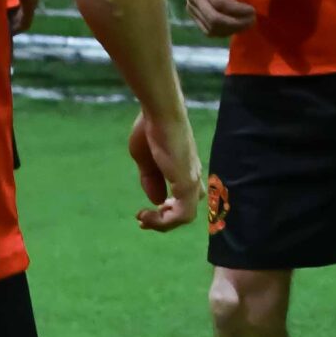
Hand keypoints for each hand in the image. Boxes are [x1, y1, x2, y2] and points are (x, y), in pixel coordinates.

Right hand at [128, 108, 203, 233]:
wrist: (159, 113)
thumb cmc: (150, 129)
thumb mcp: (145, 160)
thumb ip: (151, 180)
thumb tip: (157, 201)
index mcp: (184, 169)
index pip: (185, 197)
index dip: (167, 209)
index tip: (144, 211)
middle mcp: (192, 176)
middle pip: (188, 208)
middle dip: (165, 220)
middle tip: (143, 219)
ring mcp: (191, 180)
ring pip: (186, 216)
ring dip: (163, 223)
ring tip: (144, 219)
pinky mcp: (187, 183)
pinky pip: (182, 214)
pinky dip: (165, 221)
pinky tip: (147, 214)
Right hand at [183, 0, 263, 36]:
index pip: (220, 3)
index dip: (238, 10)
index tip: (253, 10)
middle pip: (214, 19)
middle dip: (236, 23)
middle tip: (252, 20)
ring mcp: (191, 6)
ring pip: (210, 28)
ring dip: (231, 30)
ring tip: (246, 24)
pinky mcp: (191, 13)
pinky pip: (206, 30)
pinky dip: (222, 32)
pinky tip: (235, 26)